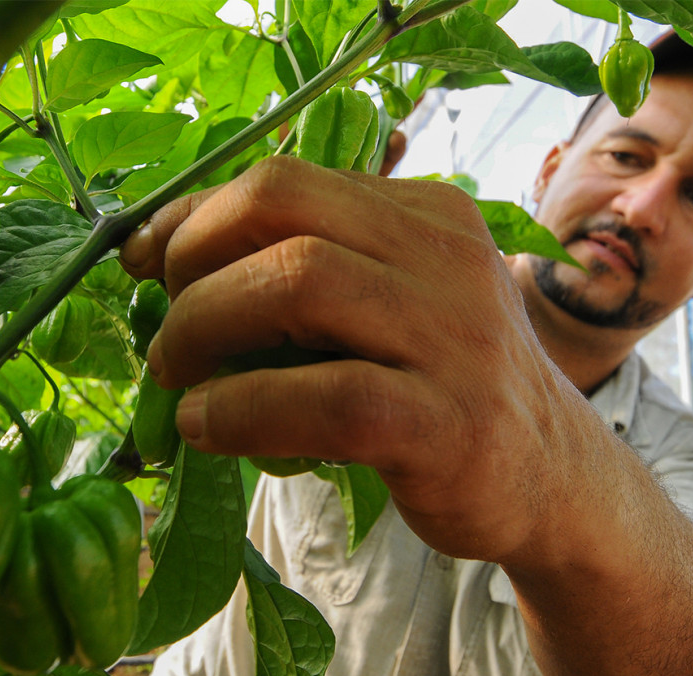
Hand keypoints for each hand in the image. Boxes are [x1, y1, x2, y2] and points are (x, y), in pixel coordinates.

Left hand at [120, 156, 585, 561]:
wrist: (550, 479)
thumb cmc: (438, 388)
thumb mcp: (386, 305)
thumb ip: (303, 270)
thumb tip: (160, 255)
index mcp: (424, 214)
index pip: (283, 179)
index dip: (193, 216)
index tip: (142, 259)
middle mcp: (445, 257)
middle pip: (281, 207)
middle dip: (192, 261)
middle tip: (166, 330)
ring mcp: (454, 337)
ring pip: (297, 282)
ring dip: (202, 327)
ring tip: (176, 377)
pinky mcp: (448, 424)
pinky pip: (324, 398)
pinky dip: (241, 408)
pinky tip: (206, 427)